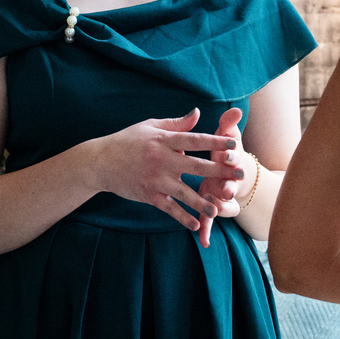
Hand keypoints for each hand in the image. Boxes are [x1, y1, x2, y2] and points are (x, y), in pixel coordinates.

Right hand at [93, 109, 241, 245]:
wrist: (99, 162)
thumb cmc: (127, 141)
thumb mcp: (150, 126)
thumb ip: (176, 124)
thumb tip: (198, 113)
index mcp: (164, 140)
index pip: (195, 140)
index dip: (215, 142)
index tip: (234, 144)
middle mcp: (161, 160)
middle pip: (196, 166)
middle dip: (220, 171)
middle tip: (239, 175)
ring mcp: (155, 180)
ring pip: (184, 192)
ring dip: (202, 202)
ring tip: (219, 209)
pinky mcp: (148, 195)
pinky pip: (168, 208)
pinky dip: (182, 217)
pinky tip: (196, 225)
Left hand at [197, 108, 250, 234]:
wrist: (235, 173)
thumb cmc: (226, 152)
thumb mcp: (228, 137)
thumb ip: (229, 125)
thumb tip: (236, 109)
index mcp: (230, 163)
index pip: (232, 158)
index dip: (231, 156)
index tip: (228, 154)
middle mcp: (229, 181)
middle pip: (231, 184)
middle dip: (229, 187)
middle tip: (227, 190)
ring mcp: (221, 197)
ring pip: (223, 206)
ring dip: (220, 210)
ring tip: (214, 215)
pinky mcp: (214, 209)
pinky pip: (209, 222)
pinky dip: (206, 231)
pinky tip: (202, 242)